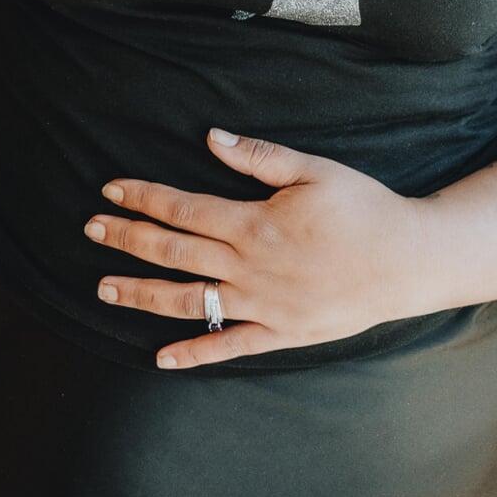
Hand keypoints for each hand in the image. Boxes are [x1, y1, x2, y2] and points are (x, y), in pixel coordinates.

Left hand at [84, 128, 428, 369]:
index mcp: (253, 222)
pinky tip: (159, 358)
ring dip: (141, 293)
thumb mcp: (312, 169)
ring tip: (103, 288)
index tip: (109, 190)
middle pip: (173, 251)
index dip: (143, 197)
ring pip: (187, 301)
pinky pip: (227, 347)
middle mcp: (248, 267)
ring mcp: (260, 305)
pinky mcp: (279, 333)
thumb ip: (258, 157)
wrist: (407, 261)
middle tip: (90, 229)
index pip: (183, 207)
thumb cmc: (362, 207)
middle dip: (127, 239)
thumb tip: (210, 138)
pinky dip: (192, 354)